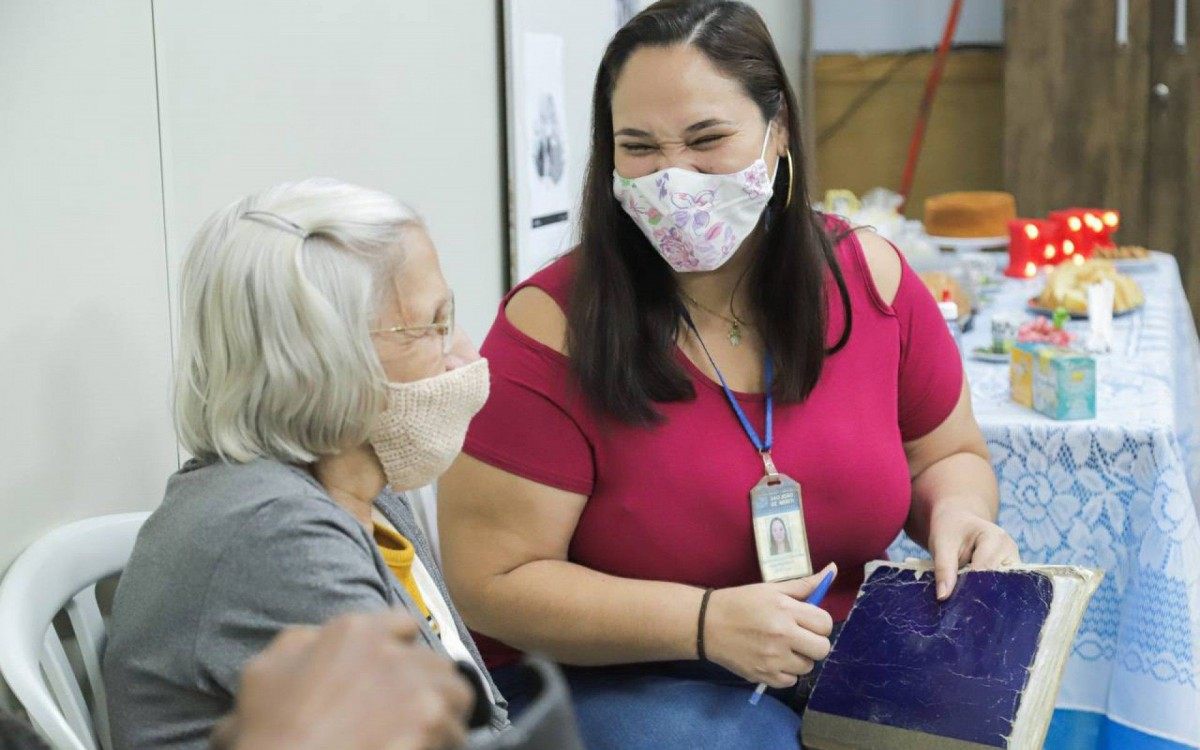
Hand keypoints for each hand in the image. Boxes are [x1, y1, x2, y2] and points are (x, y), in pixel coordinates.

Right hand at [213, 612, 473, 749]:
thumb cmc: (266, 733)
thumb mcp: (264, 672)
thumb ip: (300, 645)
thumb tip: (317, 639)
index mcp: (354, 632)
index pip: (403, 627)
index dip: (400, 654)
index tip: (394, 680)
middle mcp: (392, 650)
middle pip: (434, 662)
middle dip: (426, 686)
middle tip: (409, 716)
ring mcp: (416, 686)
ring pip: (456, 693)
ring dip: (445, 715)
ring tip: (425, 737)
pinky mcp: (431, 722)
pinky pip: (458, 733)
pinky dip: (445, 745)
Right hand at [702, 564, 835, 688]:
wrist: (707, 624)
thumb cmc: (740, 602)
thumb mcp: (771, 589)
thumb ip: (803, 584)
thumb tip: (832, 570)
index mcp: (786, 610)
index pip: (825, 623)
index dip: (819, 622)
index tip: (807, 621)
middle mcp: (782, 635)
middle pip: (822, 649)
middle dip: (814, 642)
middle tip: (799, 637)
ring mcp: (773, 659)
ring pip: (808, 667)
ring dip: (800, 658)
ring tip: (783, 648)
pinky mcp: (763, 676)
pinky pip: (791, 681)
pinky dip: (786, 673)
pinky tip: (774, 660)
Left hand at [928, 505, 1020, 600]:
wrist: (958, 521)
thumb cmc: (950, 530)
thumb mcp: (941, 544)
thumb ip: (944, 569)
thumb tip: (943, 596)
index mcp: (995, 538)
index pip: (985, 570)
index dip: (970, 586)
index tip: (954, 600)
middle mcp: (1010, 550)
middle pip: (997, 581)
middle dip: (978, 594)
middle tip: (958, 606)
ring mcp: (1013, 562)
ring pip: (1002, 588)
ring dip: (984, 596)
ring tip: (965, 603)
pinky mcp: (1011, 572)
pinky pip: (1001, 588)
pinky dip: (987, 594)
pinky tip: (974, 601)